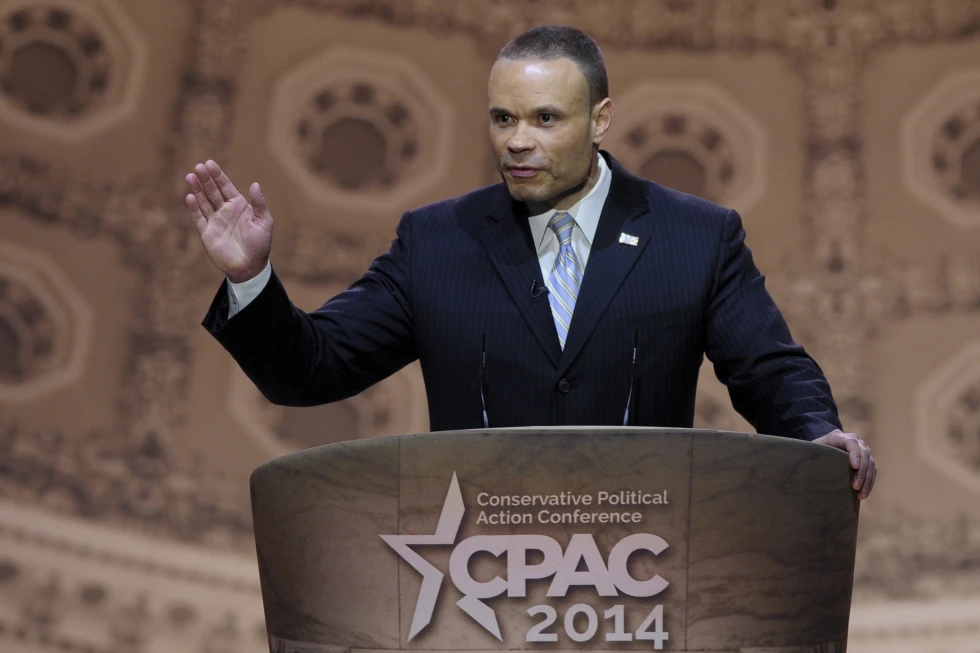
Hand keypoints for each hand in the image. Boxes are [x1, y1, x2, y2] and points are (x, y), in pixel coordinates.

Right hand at [184, 160, 272, 282]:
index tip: (209, 163)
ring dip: (197, 190)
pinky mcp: (207, 233)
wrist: (250, 267)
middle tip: (198, 167)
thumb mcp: (264, 222)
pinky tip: (190, 197)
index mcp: (239, 206)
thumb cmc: (260, 244)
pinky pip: (199, 218)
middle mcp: (225, 211)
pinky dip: (194, 208)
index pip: (226, 187)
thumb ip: (259, 204)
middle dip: (205, 179)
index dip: (218, 175)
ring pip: (203, 202)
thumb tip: (255, 184)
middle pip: (212, 191)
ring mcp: (215, 221)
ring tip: (190, 177)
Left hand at [812, 429, 875, 499]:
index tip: (854, 466)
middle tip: (855, 487)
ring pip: (871, 464)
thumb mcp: (811, 450)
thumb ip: (811, 453)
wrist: (822, 448)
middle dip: (861, 472)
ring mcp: (863, 450)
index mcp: (839, 436)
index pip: (851, 443)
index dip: (855, 454)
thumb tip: (807, 467)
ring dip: (866, 480)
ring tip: (860, 495)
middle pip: (864, 454)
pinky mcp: (867, 460)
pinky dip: (869, 483)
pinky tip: (864, 494)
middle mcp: (855, 441)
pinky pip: (872, 471)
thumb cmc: (814, 450)